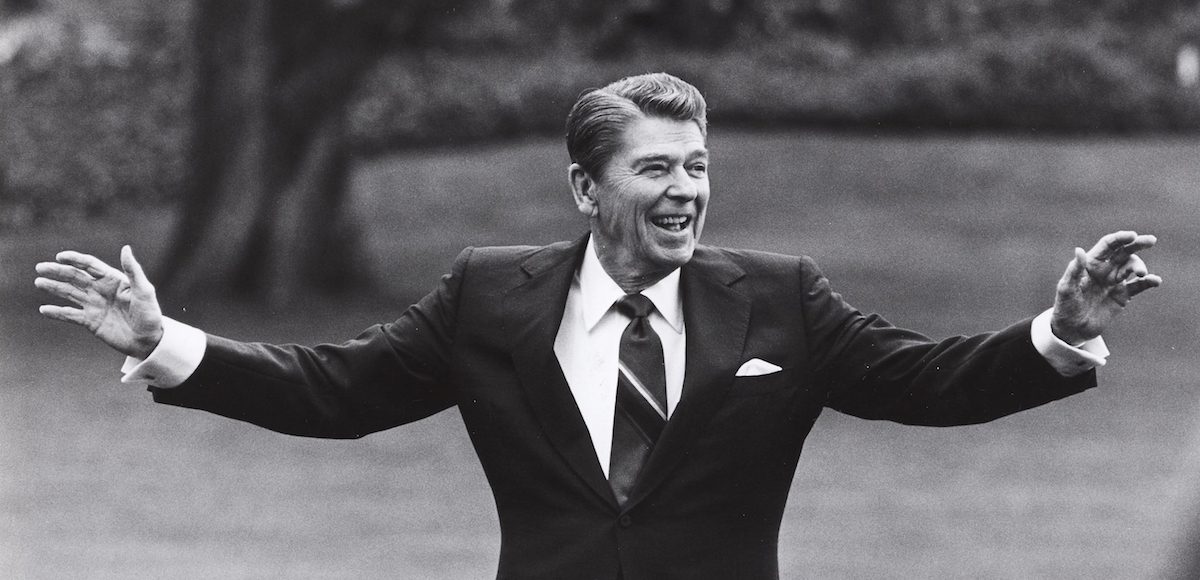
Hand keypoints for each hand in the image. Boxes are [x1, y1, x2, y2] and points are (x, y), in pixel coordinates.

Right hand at [35, 245, 163, 358]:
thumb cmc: (150, 314)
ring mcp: (94, 305)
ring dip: (54, 287)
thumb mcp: (144, 291)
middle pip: (75, 277)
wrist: (148, 341)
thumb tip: (125, 248)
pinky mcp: (90, 321)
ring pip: (69, 293)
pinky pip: (70, 315)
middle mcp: (100, 290)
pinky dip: (57, 312)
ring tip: (39, 282)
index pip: (90, 265)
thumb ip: (133, 271)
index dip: (75, 259)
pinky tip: (44, 310)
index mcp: (113, 280)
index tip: (60, 256)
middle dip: (58, 271)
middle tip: (40, 268)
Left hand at [1051, 231, 1161, 344]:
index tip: (1132, 236)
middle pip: (1124, 251)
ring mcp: (1115, 281)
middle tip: (1151, 240)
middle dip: (1137, 244)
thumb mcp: (1067, 288)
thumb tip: (1079, 250)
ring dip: (1139, 267)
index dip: (1120, 238)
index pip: (1108, 245)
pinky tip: (1156, 281)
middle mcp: (1105, 269)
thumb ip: (1074, 270)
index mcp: (1091, 264)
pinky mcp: (1122, 295)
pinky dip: (1148, 282)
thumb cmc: (1065, 306)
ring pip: (1132, 267)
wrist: (1072, 329)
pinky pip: (1138, 286)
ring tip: (1142, 274)